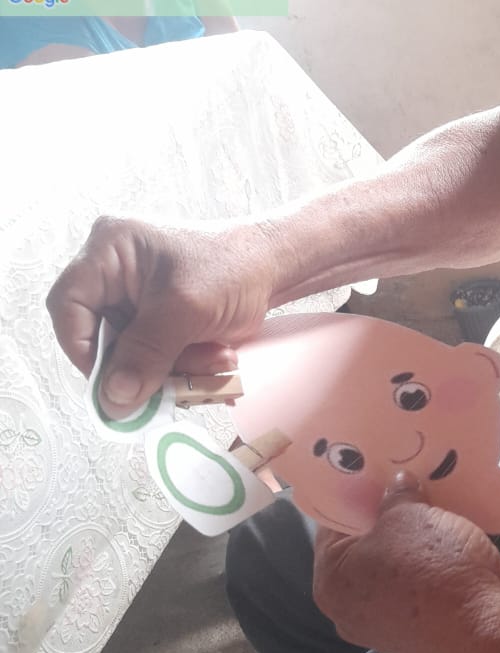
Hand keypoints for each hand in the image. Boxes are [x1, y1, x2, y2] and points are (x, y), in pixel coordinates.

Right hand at [47, 215, 284, 415]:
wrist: (278, 266)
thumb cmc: (233, 268)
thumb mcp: (184, 310)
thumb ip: (145, 355)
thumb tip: (113, 402)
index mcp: (109, 250)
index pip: (67, 306)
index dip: (82, 349)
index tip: (111, 382)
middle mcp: (114, 272)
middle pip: (102, 336)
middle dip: (143, 364)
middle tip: (175, 381)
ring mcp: (136, 297)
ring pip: (132, 353)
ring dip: (172, 368)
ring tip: (214, 361)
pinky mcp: (158, 318)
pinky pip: (154, 355)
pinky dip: (184, 365)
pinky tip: (217, 356)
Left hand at [314, 473, 499, 652]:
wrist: (487, 630)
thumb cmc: (434, 569)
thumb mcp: (409, 515)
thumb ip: (396, 495)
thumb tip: (396, 484)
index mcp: (330, 581)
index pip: (332, 522)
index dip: (355, 491)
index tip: (375, 467)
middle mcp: (349, 608)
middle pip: (363, 546)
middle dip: (385, 515)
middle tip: (404, 479)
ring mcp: (385, 622)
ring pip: (394, 565)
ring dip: (412, 539)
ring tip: (430, 503)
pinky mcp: (420, 628)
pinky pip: (418, 583)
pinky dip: (430, 562)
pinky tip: (447, 535)